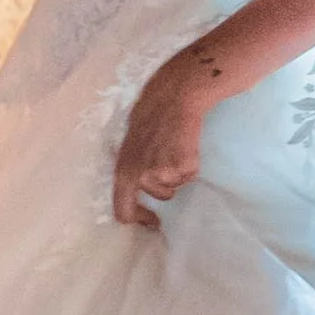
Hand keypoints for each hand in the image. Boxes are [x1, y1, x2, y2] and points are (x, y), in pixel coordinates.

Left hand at [112, 51, 216, 229]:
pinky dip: (191, 164)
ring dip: (178, 172)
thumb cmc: (151, 113)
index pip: (123, 210)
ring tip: (176, 147)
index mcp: (123, 169)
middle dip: (166, 190)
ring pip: (175, 185)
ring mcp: (163, 173)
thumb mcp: (130, 143)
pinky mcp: (183, 167)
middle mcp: (140, 176)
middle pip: (158, 197)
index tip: (151, 219)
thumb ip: (132, 165)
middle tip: (171, 169)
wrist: (174, 96)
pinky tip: (186, 144)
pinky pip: (190, 175)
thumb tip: (136, 185)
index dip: (138, 218)